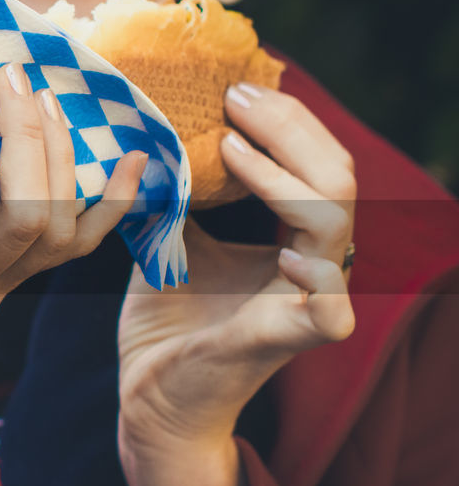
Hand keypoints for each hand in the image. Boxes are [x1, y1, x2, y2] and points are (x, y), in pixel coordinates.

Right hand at [0, 66, 148, 485]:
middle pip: (25, 218)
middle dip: (26, 140)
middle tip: (10, 77)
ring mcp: (5, 283)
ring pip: (57, 225)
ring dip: (60, 153)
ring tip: (43, 96)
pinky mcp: (26, 280)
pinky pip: (80, 245)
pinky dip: (114, 200)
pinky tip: (134, 156)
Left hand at [117, 83, 356, 451]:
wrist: (150, 396)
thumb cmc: (167, 320)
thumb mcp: (170, 239)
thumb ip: (182, 193)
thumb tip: (158, 129)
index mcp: (293, 238)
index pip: (314, 162)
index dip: (283, 120)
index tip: (233, 89)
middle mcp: (312, 264)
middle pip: (334, 177)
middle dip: (288, 128)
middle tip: (233, 99)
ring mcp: (308, 303)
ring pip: (336, 222)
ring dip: (282, 176)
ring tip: (228, 146)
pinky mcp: (290, 343)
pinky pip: (328, 307)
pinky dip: (310, 273)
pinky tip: (281, 251)